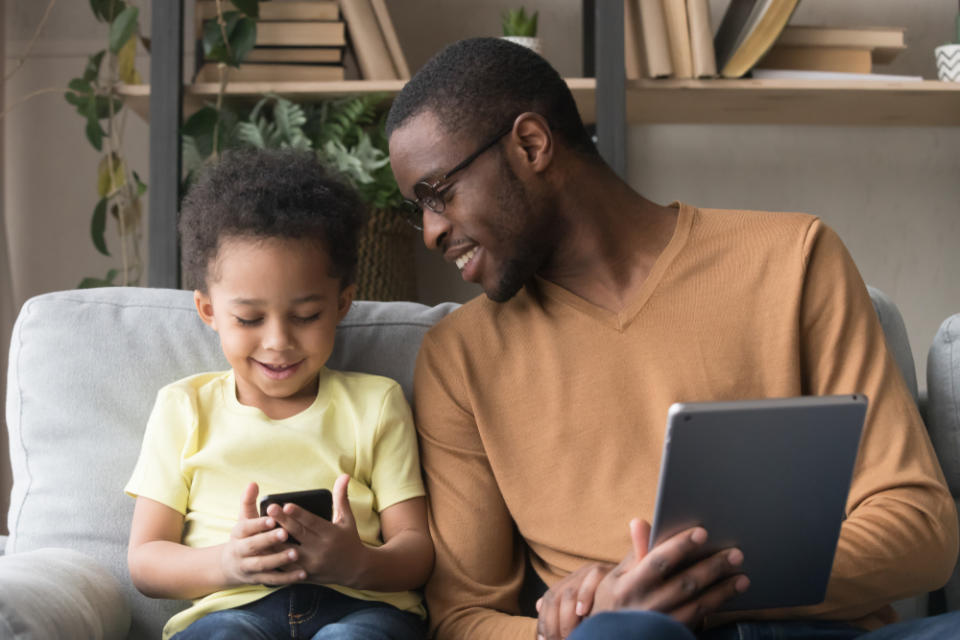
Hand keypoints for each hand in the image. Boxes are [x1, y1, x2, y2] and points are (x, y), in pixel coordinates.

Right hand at [219, 482, 305, 586]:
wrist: (230, 565)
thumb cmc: (245, 536)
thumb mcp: (244, 519)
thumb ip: (249, 501)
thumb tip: (253, 483)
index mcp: (238, 534)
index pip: (245, 528)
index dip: (258, 523)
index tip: (272, 518)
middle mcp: (239, 551)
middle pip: (252, 546)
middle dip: (268, 540)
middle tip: (284, 532)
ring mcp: (248, 567)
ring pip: (262, 565)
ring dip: (278, 560)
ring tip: (296, 553)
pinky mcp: (258, 579)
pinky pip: (273, 579)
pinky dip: (287, 578)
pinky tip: (302, 573)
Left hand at [267, 474, 368, 586]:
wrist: (355, 569)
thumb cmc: (350, 539)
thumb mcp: (347, 519)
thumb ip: (341, 497)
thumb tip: (344, 476)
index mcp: (330, 534)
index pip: (312, 522)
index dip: (299, 514)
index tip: (286, 505)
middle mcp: (320, 549)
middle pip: (298, 534)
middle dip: (282, 521)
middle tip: (269, 508)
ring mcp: (311, 564)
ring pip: (288, 552)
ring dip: (273, 542)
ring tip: (259, 530)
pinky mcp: (304, 575)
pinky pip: (285, 568)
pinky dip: (273, 559)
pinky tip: (261, 550)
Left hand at [536, 562, 611, 639]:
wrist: (643, 584)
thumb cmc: (612, 604)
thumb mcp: (586, 606)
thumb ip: (563, 605)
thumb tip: (536, 606)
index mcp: (572, 581)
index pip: (549, 599)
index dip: (544, 620)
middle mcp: (581, 574)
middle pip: (555, 597)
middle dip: (553, 624)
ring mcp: (595, 571)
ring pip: (569, 592)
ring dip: (566, 618)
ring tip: (570, 637)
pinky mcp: (610, 571)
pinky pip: (594, 578)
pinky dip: (585, 595)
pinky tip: (583, 612)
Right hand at [590, 519, 749, 628]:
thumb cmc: (616, 601)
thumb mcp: (616, 576)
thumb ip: (635, 551)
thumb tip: (640, 522)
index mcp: (628, 585)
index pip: (657, 560)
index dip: (680, 546)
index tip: (702, 532)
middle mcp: (645, 606)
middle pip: (684, 584)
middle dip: (712, 567)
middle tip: (736, 553)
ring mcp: (660, 624)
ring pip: (697, 606)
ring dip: (722, 590)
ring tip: (742, 577)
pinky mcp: (672, 635)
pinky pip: (698, 620)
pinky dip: (715, 606)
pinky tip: (728, 594)